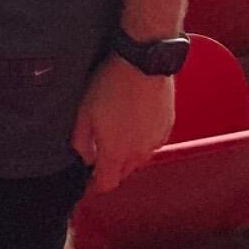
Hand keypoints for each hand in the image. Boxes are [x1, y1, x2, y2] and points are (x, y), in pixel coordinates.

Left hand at [71, 56, 174, 194]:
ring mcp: (155, 141)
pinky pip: (152, 143)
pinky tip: (133, 120)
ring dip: (127, 153)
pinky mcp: (166, 127)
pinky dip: (142, 139)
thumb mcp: (84, 111)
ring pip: (138, 159)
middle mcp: (138, 153)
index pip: (106, 184)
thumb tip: (85, 156)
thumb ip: (81, 141)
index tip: (88, 180)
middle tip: (99, 149)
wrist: (144, 63)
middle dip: (111, 168)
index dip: (95, 185)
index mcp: (116, 153)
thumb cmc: (112, 84)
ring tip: (117, 129)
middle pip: (123, 173)